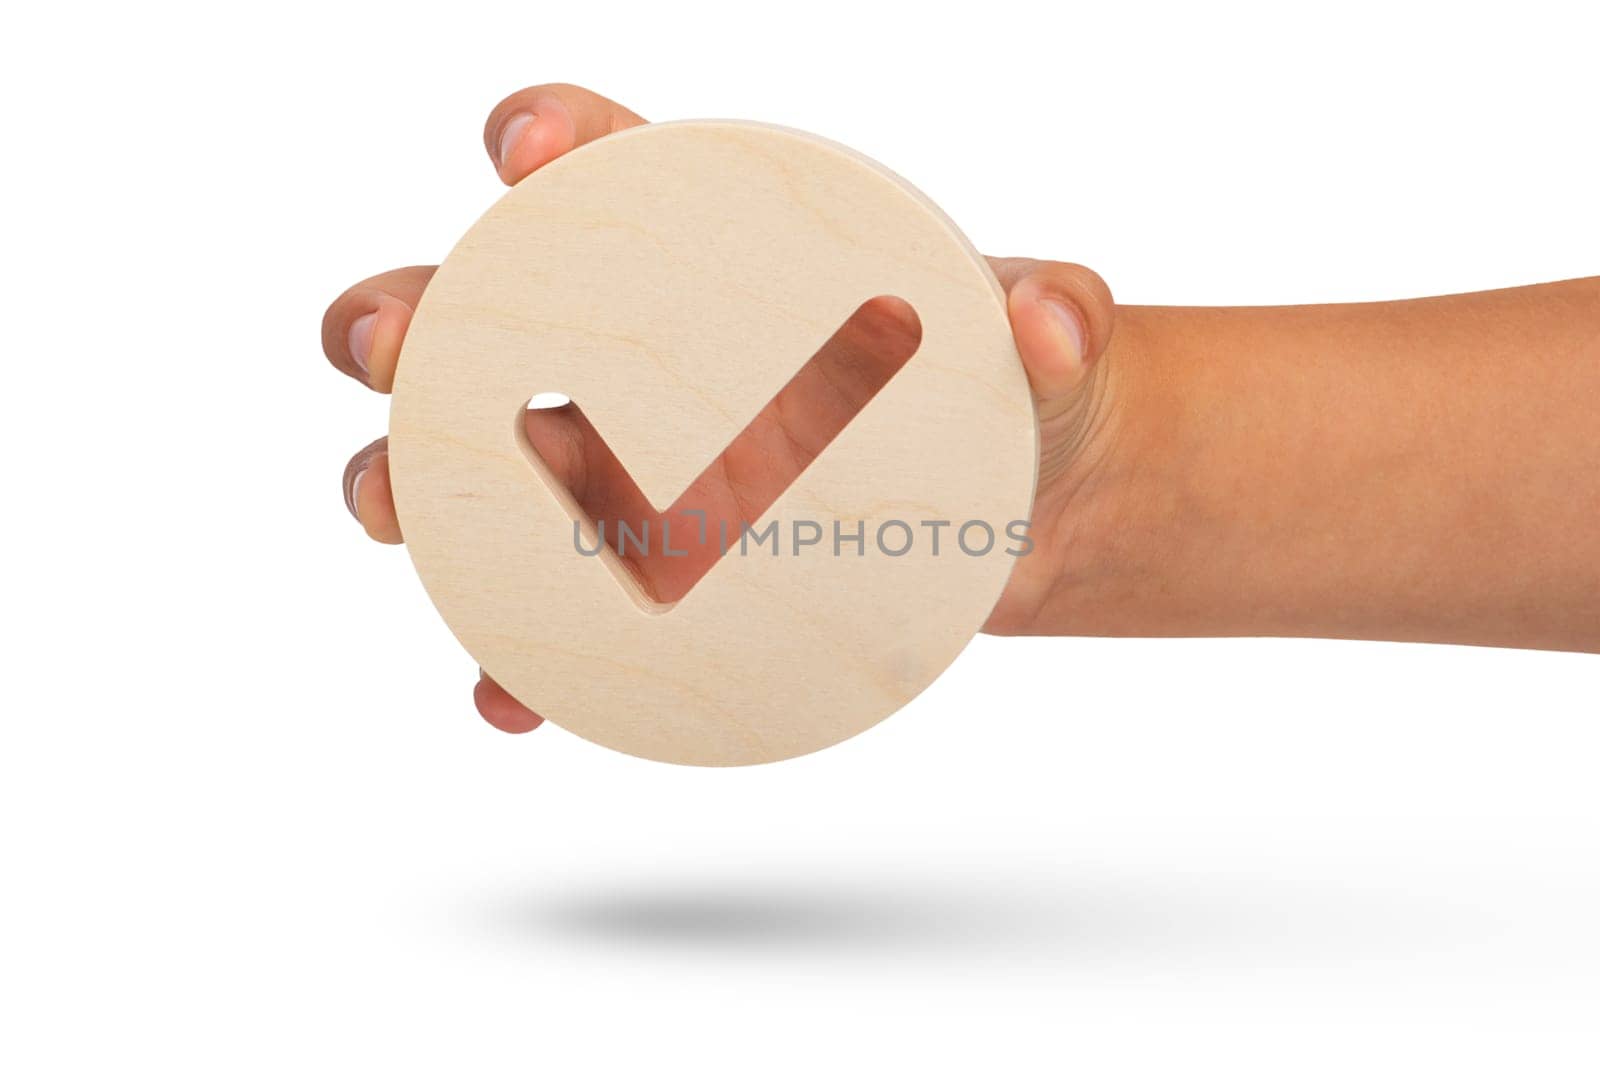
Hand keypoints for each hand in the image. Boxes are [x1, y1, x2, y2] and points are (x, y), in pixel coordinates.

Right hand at [322, 84, 1121, 733]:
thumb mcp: (1047, 344)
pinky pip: (543, 621)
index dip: (544, 139)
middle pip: (469, 310)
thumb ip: (1058, 313)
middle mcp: (630, 350)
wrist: (1015, 515)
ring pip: (461, 466)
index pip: (602, 167)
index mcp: (708, 245)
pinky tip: (509, 699)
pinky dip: (511, 661)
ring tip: (391, 511)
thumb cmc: (1006, 389)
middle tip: (395, 345)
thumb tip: (1053, 322)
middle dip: (399, 314)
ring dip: (400, 483)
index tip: (530, 154)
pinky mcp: (639, 580)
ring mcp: (619, 472)